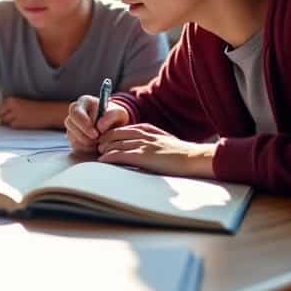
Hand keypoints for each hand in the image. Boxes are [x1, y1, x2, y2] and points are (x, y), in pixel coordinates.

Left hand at [0, 97, 68, 129]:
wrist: (48, 112)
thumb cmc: (34, 108)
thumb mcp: (19, 104)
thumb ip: (8, 110)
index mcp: (11, 99)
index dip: (3, 114)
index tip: (11, 116)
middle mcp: (11, 106)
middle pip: (0, 117)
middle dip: (5, 120)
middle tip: (16, 119)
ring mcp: (14, 114)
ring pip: (6, 123)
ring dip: (11, 123)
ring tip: (22, 120)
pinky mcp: (19, 123)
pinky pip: (13, 127)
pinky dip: (17, 127)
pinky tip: (25, 123)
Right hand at [64, 95, 130, 153]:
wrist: (114, 128)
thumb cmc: (115, 118)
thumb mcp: (119, 113)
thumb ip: (111, 116)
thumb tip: (99, 126)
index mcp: (84, 102)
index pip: (76, 112)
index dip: (84, 123)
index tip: (96, 134)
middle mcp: (75, 113)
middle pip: (70, 123)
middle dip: (84, 135)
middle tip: (98, 140)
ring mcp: (72, 126)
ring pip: (72, 135)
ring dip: (86, 142)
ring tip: (99, 141)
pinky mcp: (72, 138)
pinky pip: (75, 145)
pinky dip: (86, 148)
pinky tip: (95, 146)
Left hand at [97, 123, 216, 177]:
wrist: (192, 158)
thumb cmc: (181, 153)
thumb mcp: (164, 140)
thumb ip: (151, 139)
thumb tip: (141, 145)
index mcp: (147, 129)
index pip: (122, 129)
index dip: (111, 134)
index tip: (105, 141)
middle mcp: (142, 134)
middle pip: (114, 134)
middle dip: (104, 141)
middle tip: (98, 148)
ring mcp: (141, 145)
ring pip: (114, 144)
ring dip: (104, 150)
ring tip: (98, 155)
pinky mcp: (141, 156)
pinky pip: (118, 155)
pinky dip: (108, 158)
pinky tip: (102, 161)